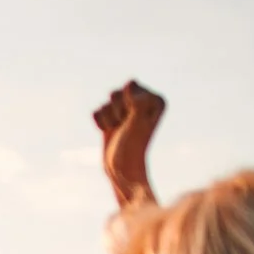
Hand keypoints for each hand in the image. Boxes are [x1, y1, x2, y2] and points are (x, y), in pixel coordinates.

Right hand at [92, 79, 164, 205]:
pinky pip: (97, 111)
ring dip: (108, 119)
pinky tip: (109, 133)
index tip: (134, 121)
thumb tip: (130, 83)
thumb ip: (137, 101)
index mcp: (156, 100)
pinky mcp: (113, 119)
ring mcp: (127, 111)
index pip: (130, 85)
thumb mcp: (138, 122)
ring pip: (106, 102)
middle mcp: (143, 102)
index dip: (127, 104)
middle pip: (116, 92)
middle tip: (125, 127)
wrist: (122, 170)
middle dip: (116, 111)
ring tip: (118, 132)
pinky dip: (100, 123)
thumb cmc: (133, 148)